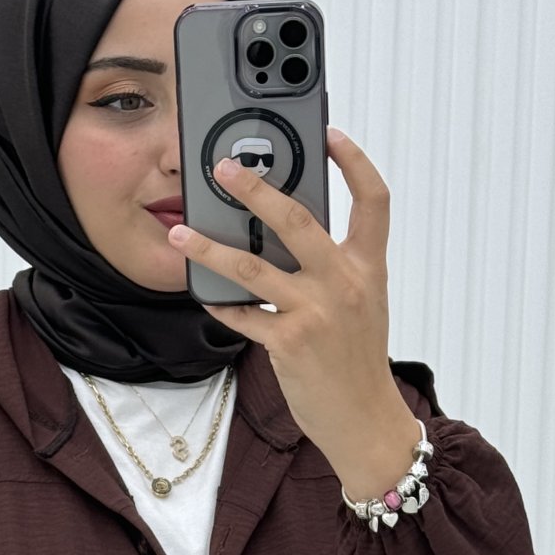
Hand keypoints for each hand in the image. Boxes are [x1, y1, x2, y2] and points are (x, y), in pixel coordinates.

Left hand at [167, 128, 420, 499]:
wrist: (365, 420)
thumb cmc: (358, 362)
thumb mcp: (362, 305)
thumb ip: (336, 267)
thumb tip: (288, 236)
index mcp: (368, 267)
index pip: (373, 200)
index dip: (355, 162)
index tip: (332, 134)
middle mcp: (344, 283)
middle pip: (297, 220)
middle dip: (256, 188)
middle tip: (224, 169)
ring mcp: (315, 312)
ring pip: (252, 267)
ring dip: (210, 247)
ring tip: (181, 232)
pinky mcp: (289, 342)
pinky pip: (243, 315)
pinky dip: (220, 304)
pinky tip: (203, 294)